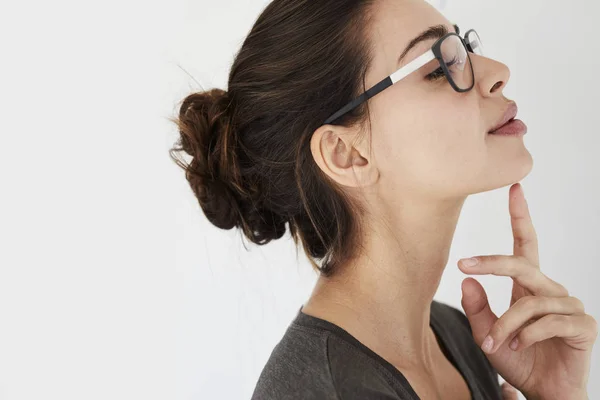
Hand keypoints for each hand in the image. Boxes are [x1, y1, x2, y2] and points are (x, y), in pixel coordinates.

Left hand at [457, 183, 596, 399]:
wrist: (544, 393)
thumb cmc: (517, 360)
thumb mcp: (487, 334)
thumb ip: (477, 309)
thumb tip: (466, 281)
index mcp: (529, 287)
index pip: (525, 245)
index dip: (521, 217)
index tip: (514, 189)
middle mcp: (550, 290)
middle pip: (522, 263)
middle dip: (492, 262)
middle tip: (464, 264)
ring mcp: (569, 306)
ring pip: (528, 301)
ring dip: (504, 324)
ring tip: (494, 344)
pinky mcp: (583, 325)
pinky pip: (547, 321)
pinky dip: (525, 335)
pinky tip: (518, 347)